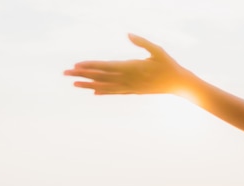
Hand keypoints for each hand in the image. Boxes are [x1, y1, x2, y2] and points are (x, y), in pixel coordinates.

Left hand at [64, 34, 188, 94]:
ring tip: (74, 84)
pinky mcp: (134, 91)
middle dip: (82, 75)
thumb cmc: (169, 65)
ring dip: (88, 85)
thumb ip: (143, 42)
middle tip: (65, 74)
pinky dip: (104, 92)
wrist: (178, 84)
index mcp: (131, 68)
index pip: (105, 67)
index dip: (90, 66)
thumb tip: (128, 34)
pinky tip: (94, 92)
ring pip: (105, 86)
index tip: (76, 65)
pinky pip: (115, 92)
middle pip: (101, 77)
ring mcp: (130, 87)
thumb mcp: (158, 51)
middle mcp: (128, 79)